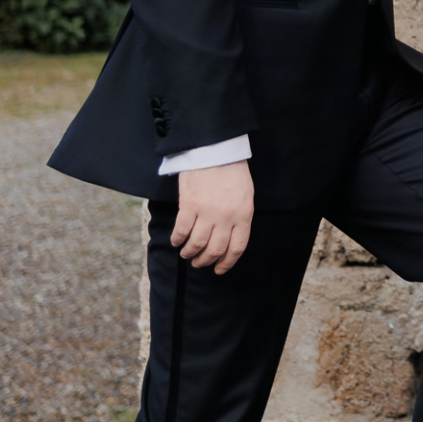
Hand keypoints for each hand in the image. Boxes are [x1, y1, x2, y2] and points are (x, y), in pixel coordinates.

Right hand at [173, 159, 253, 273]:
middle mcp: (226, 217)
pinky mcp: (189, 206)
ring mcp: (207, 212)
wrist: (216, 151)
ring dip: (190, 253)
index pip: (237, 247)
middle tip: (199, 263)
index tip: (219, 270)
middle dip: (206, 261)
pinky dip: (178, 240)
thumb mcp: (246, 196)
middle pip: (215, 249)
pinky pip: (181, 231)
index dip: (227, 262)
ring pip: (197, 244)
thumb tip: (230, 237)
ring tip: (186, 254)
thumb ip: (240, 217)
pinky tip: (176, 242)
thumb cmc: (233, 172)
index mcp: (244, 215)